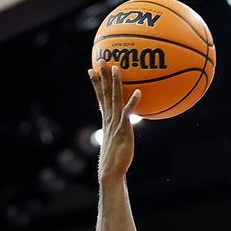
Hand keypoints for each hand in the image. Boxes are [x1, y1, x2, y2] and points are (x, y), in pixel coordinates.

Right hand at [89, 61, 141, 180]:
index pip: (100, 97)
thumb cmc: (115, 159)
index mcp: (106, 120)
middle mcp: (109, 118)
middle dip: (103, 76)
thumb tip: (123, 126)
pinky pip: (128, 113)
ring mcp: (115, 123)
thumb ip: (119, 131)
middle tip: (101, 60)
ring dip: (115, 83)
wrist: (111, 171)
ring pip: (114, 98)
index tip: (92, 70)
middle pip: (105, 93)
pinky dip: (132, 102)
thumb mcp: (116, 141)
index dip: (96, 83)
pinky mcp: (123, 129)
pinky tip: (138, 92)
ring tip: (116, 68)